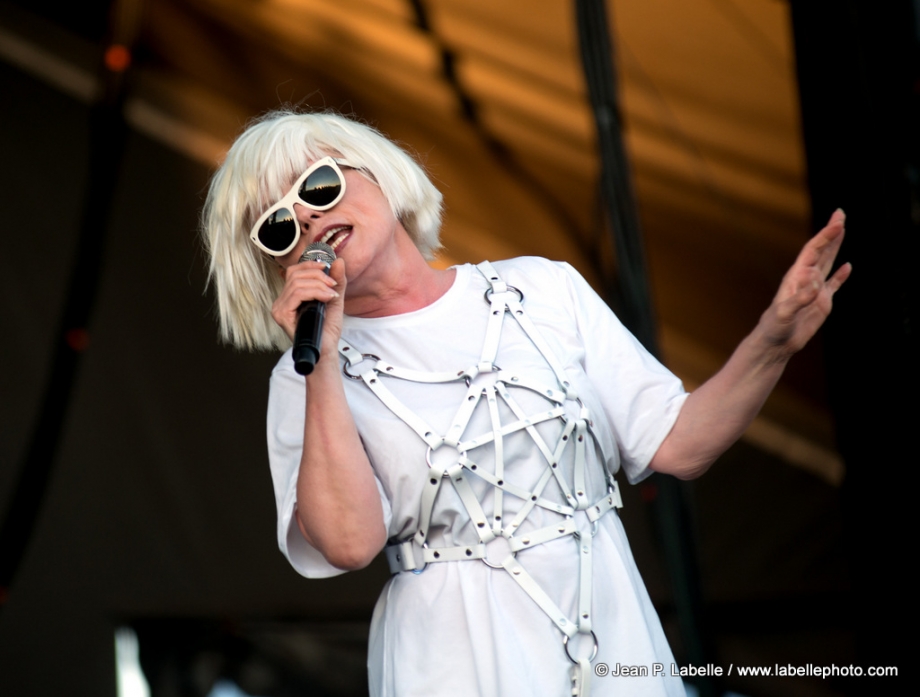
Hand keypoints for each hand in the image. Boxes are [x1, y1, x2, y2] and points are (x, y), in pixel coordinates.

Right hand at [271, 258, 345, 345]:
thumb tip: (339, 261)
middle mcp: (281, 301)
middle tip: (333, 285)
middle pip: (295, 275)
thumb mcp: (334, 299)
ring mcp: (279, 308)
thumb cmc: (327, 329)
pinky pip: (297, 295)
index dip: (310, 266)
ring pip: (297, 284)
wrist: (326, 350)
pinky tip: (326, 298)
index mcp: (290, 296)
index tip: (327, 269)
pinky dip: (315, 292)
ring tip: (331, 294)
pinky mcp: (282, 315)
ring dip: (319, 285)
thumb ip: (337, 281)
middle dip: (318, 276)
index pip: (293, 271)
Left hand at [757, 209, 851, 358]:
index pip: (813, 251)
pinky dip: (841, 276)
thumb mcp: (784, 313)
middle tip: (841, 213)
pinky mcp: (821, 303)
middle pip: (821, 251)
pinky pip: (833, 285)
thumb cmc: (774, 327)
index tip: (838, 222)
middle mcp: (806, 279)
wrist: (776, 344)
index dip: (825, 236)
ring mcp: (814, 290)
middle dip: (831, 232)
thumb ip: (799, 299)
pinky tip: (847, 266)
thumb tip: (815, 284)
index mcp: (796, 277)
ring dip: (836, 247)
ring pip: (828, 263)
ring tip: (843, 229)